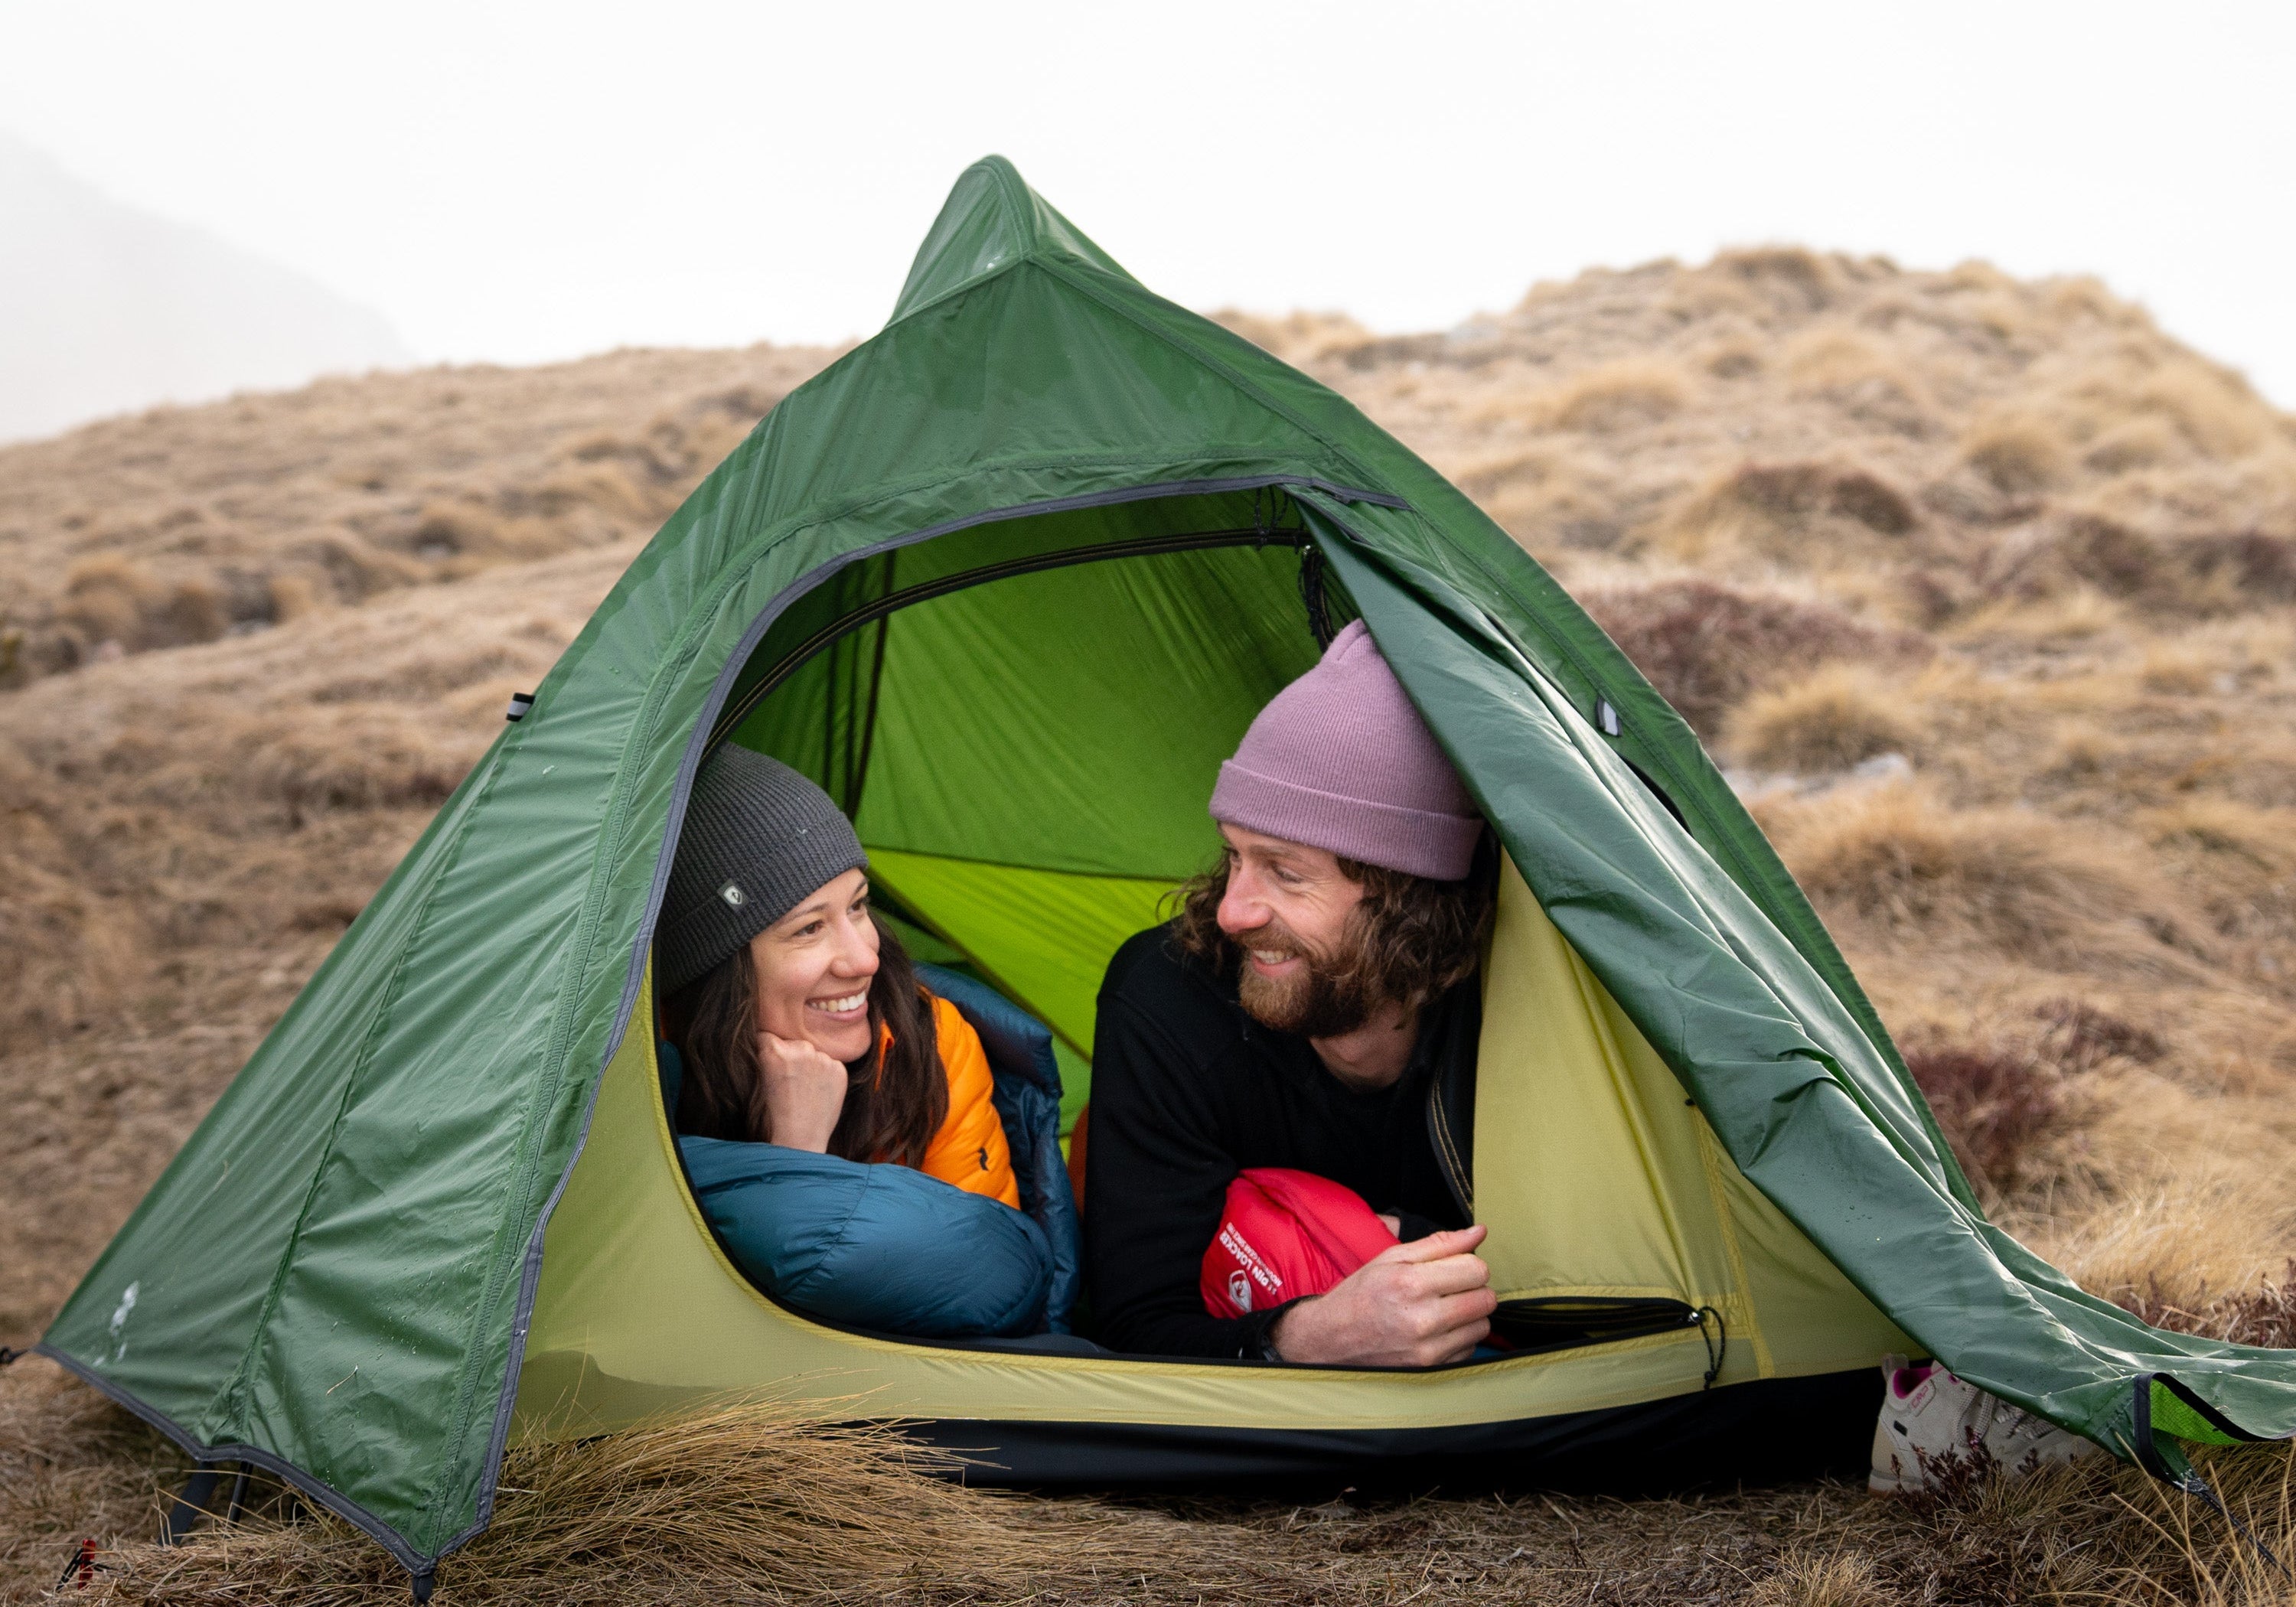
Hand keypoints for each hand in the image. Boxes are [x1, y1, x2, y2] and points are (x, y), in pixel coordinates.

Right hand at [753, 1031, 849, 1152]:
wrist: (800, 1138)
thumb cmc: (775, 1114)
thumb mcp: (761, 1081)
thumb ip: (768, 1057)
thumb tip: (774, 1041)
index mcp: (774, 1051)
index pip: (769, 1035)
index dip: (769, 1049)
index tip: (771, 1064)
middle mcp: (800, 1049)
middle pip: (794, 1042)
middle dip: (792, 1056)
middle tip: (790, 1081)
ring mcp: (822, 1058)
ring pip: (814, 1053)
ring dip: (810, 1064)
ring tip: (804, 1090)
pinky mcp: (839, 1069)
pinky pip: (830, 1064)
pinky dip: (826, 1074)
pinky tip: (818, 1093)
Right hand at [1267, 1225, 1493, 1366]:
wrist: (1331, 1339)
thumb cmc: (1362, 1294)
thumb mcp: (1392, 1258)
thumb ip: (1439, 1244)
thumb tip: (1480, 1232)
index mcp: (1411, 1283)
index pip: (1477, 1269)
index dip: (1469, 1264)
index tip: (1454, 1267)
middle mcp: (1423, 1318)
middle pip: (1486, 1298)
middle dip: (1473, 1288)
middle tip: (1450, 1287)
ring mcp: (1428, 1348)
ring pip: (1482, 1325)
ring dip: (1470, 1314)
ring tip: (1442, 1309)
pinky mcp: (1432, 1369)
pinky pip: (1469, 1348)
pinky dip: (1460, 1337)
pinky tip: (1436, 1330)